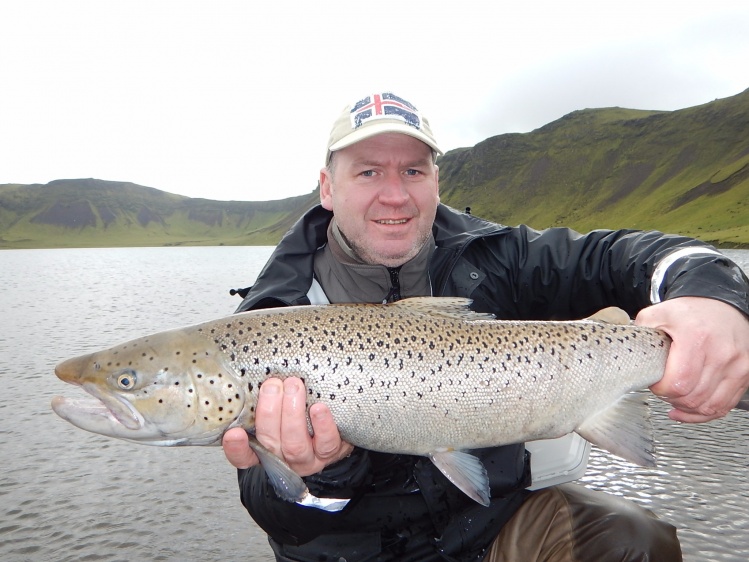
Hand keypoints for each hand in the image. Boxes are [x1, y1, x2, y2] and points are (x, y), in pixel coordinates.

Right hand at [222, 377, 353, 474]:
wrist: (335, 433)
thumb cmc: (301, 417)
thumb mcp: (278, 411)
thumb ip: (267, 399)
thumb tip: (260, 370)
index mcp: (264, 449)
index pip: (243, 457)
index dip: (236, 448)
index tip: (233, 433)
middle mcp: (283, 457)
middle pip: (269, 441)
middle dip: (269, 412)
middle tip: (272, 385)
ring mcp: (307, 458)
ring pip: (295, 444)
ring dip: (293, 414)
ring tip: (294, 386)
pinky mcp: (330, 453)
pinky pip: (326, 443)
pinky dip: (322, 425)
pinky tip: (319, 408)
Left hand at [636, 296, 748, 422]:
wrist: (721, 306)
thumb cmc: (691, 312)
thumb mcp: (659, 313)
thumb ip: (641, 331)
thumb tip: (627, 350)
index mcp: (696, 338)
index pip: (679, 382)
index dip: (661, 389)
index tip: (655, 382)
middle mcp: (722, 353)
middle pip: (693, 397)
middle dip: (672, 399)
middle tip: (663, 389)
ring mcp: (737, 366)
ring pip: (709, 406)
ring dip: (687, 408)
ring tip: (675, 398)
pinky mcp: (743, 376)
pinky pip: (723, 407)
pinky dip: (704, 414)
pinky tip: (688, 410)